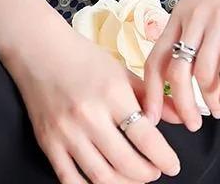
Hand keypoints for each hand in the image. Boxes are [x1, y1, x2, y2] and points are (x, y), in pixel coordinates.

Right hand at [2, 11, 181, 183]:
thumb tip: (180, 116)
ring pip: (102, 177)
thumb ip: (150, 96)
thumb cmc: (82, 57)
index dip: (164, 157)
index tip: (172, 165)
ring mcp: (67, 132)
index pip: (145, 137)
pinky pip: (71, 180)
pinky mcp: (48, 143)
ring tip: (134, 178)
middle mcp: (89, 115)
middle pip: (126, 162)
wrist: (39, 50)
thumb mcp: (120, 71)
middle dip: (147, 173)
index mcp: (111, 93)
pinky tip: (104, 182)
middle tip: (155, 171)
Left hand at [141, 0, 219, 130]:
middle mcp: (193, 18)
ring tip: (217, 111)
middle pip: (175, 73)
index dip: (150, 92)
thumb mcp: (204, 1)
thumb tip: (188, 68)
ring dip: (209, 100)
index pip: (155, 58)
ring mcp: (218, 20)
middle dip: (180, 106)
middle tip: (191, 125)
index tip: (151, 117)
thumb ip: (194, 29)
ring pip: (203, 72)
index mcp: (180, 13)